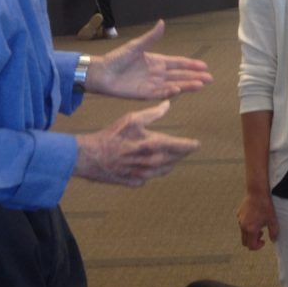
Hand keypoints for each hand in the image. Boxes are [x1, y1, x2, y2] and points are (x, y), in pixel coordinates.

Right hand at [74, 100, 198, 185]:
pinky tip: (152, 165)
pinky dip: (154, 171)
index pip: (181, 147)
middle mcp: (152, 162)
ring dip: (171, 163)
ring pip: (164, 170)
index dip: (191, 145)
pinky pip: (150, 178)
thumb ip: (153, 113)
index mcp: (154, 145)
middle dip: (182, 154)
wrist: (90, 157)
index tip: (197, 144)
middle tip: (187, 149)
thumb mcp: (132, 119)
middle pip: (175, 160)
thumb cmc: (111, 135)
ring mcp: (143, 175)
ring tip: (174, 157)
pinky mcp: (134, 182)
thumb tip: (168, 104)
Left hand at [85, 20, 211, 99]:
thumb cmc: (117, 58)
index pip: (178, 63)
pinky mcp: (144, 94)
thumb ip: (151, 37)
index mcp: (157, 61)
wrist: (102, 73)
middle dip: (195, 77)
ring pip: (174, 85)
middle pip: (180, 75)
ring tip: (201, 85)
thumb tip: (162, 22)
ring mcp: (152, 84)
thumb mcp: (136, 46)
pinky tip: (179, 90)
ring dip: (187, 85)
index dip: (191, 64)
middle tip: (210, 79)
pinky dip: (170, 92)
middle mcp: (158, 74)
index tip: (204, 66)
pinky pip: (160, 94)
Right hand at [238, 190, 278, 249]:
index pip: (251, 246)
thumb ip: (274, 232)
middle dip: (253, 241)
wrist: (257, 191)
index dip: (258, 246)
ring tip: (259, 224)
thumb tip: (273, 240)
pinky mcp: (238, 214)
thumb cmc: (265, 205)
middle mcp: (243, 226)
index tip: (264, 241)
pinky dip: (247, 225)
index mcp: (250, 229)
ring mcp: (239, 219)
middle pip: (245, 242)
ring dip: (250, 233)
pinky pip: (242, 223)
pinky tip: (255, 217)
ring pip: (243, 232)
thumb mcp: (272, 219)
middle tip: (262, 233)